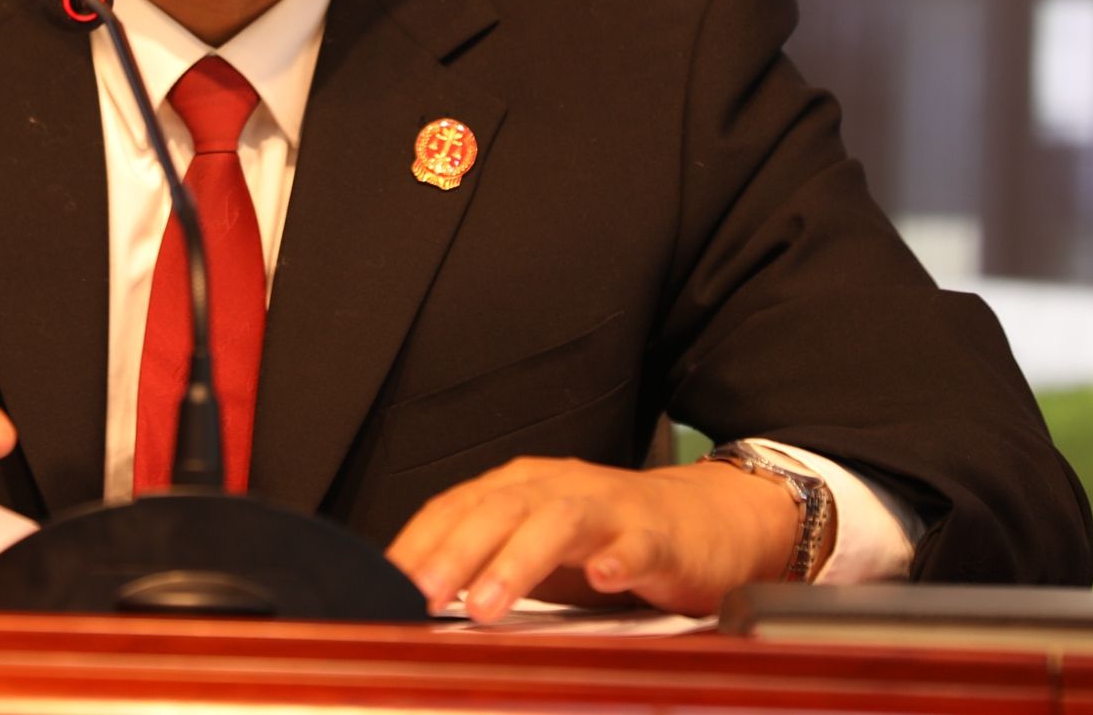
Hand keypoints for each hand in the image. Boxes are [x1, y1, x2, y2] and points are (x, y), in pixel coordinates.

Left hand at [385, 456, 798, 620]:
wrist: (709, 520)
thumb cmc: (612, 539)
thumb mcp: (539, 552)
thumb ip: (486, 568)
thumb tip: (417, 602)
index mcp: (521, 489)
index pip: (456, 507)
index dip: (417, 544)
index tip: (383, 586)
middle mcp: (558, 488)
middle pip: (498, 509)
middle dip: (455, 552)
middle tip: (423, 595)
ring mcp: (610, 509)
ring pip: (558, 522)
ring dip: (519, 560)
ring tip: (488, 604)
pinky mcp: (659, 536)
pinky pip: (637, 544)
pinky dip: (619, 559)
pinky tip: (604, 580)